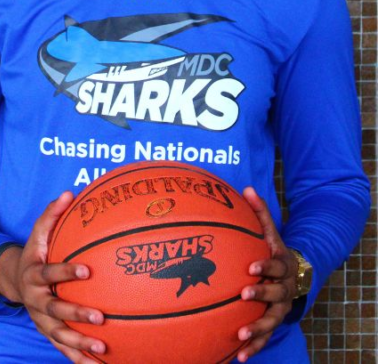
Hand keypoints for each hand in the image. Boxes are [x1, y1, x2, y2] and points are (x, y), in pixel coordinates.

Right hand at [0, 191, 105, 363]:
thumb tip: (68, 192)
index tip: (87, 270)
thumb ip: (51, 214)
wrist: (14, 280)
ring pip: (58, 335)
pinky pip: (63, 349)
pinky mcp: (47, 333)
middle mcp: (36, 300)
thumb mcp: (38, 233)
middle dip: (76, 315)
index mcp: (34, 274)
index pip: (50, 273)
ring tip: (103, 348)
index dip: (66, 271)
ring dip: (79, 342)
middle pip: (55, 310)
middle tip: (100, 318)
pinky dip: (78, 358)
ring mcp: (40, 319)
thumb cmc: (35, 254)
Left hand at [236, 187, 297, 361]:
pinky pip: (264, 337)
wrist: (297, 274)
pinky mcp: (273, 322)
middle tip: (244, 295)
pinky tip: (238, 357)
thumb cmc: (273, 250)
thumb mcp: (270, 232)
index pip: (274, 264)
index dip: (264, 266)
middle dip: (260, 294)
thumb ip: (259, 213)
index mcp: (281, 265)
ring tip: (240, 335)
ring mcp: (280, 307)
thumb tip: (247, 188)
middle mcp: (283, 288)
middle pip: (275, 293)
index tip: (250, 267)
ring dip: (257, 328)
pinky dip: (253, 347)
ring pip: (271, 320)